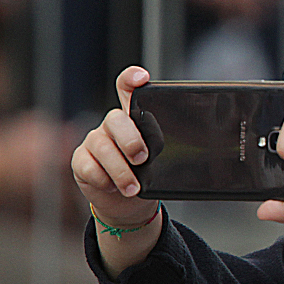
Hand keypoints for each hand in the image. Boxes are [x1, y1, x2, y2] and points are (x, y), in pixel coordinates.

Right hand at [70, 66, 158, 226]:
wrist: (129, 204)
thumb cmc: (148, 175)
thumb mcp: (163, 159)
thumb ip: (174, 145)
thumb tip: (202, 143)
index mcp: (134, 117)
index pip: (128, 88)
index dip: (132, 79)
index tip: (143, 78)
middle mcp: (112, 125)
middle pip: (116, 119)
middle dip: (130, 140)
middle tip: (143, 159)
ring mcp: (95, 141)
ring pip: (103, 147)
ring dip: (121, 170)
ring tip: (134, 187)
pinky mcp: (81, 161)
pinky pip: (88, 166)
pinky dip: (103, 180)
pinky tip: (113, 187)